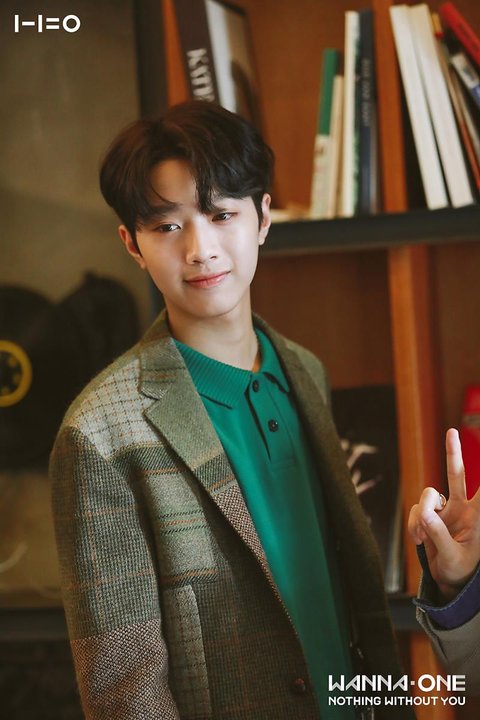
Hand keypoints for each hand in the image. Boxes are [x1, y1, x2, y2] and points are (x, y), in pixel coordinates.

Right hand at [408, 428, 479, 598]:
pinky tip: (418, 539)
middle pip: (456, 474)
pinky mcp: (429, 516)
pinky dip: (414, 524)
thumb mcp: (453, 558)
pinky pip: (417, 510)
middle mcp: (462, 508)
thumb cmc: (461, 572)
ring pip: (428, 495)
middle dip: (453, 452)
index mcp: (478, 517)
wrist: (449, 583)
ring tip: (421, 538)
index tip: (472, 441)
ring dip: (422, 515)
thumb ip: (438, 534)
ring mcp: (444, 511)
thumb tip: (425, 511)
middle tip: (452, 431)